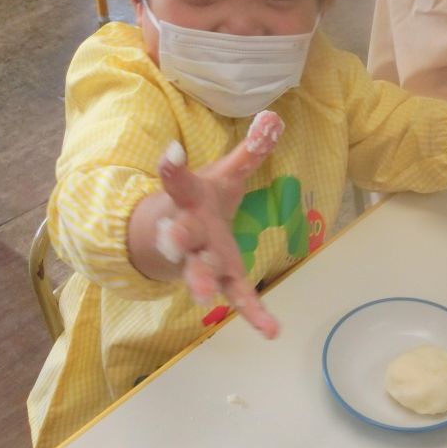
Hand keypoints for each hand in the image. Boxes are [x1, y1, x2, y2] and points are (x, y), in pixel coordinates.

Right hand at [130, 111, 285, 338]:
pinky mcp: (221, 279)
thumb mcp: (226, 173)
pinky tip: (272, 331)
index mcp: (190, 200)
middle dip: (176, 238)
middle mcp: (189, 231)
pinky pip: (236, 298)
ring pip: (197, 271)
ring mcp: (201, 260)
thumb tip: (276, 116)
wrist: (170, 240)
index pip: (178, 181)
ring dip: (199, 281)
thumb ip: (252, 149)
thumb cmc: (203, 203)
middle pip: (181, 235)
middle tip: (172, 239)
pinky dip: (253, 314)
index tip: (170, 151)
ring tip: (203, 296)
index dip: (172, 167)